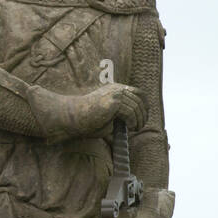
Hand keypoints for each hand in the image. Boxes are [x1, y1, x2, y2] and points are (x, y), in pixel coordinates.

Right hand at [31, 82, 146, 139]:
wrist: (72, 118)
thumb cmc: (87, 121)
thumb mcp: (108, 117)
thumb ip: (120, 116)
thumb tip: (134, 124)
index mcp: (114, 89)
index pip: (138, 92)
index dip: (144, 104)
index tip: (143, 117)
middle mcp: (116, 89)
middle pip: (139, 99)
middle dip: (143, 114)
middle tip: (140, 126)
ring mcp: (114, 94)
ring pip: (136, 107)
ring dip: (139, 119)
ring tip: (135, 128)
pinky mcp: (113, 102)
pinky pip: (130, 112)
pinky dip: (133, 121)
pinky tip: (130, 127)